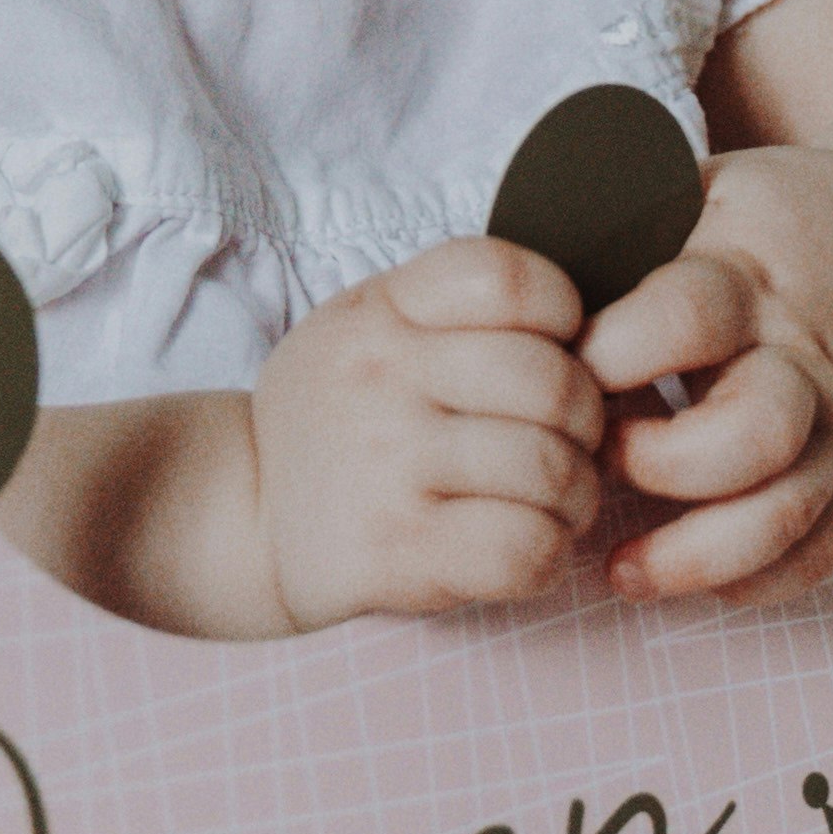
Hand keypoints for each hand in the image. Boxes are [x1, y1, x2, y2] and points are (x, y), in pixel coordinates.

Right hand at [247, 239, 613, 629]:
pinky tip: (526, 545)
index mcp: (383, 310)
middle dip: (585, 420)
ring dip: (575, 495)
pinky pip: (525, 549)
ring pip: (551, 470)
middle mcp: (383, 377)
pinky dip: (549, 554)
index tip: (552, 351)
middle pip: (551, 382)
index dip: (562, 315)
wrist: (240, 513)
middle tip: (566, 443)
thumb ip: (457, 314)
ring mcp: (388, 465)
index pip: (508, 279)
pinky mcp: (399, 550)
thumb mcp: (368, 327)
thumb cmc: (337, 418)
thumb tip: (592, 335)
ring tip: (550, 502)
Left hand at [578, 143, 832, 601]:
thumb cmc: (779, 221)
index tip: (565, 367)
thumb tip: (513, 260)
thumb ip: (622, 222)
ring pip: (785, 511)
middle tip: (597, 457)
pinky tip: (687, 580)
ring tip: (622, 567)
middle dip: (660, 464)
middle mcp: (803, 357)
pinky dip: (753, 583)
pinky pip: (819, 553)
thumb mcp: (707, 187)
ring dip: (695, 555)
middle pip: (751, 433)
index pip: (684, 317)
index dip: (611, 352)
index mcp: (751, 276)